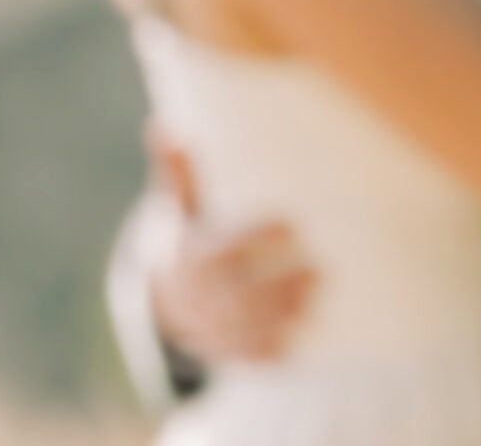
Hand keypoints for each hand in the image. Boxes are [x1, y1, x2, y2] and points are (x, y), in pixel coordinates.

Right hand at [144, 127, 317, 362]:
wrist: (165, 298)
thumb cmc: (188, 238)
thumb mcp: (180, 206)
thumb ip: (178, 172)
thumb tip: (161, 124)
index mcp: (188, 260)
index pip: (219, 254)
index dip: (255, 239)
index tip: (289, 222)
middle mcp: (196, 299)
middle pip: (236, 297)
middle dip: (277, 286)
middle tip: (319, 269)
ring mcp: (209, 329)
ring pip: (245, 328)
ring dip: (283, 314)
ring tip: (317, 293)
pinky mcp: (225, 351)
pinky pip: (248, 356)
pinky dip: (273, 348)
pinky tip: (299, 332)